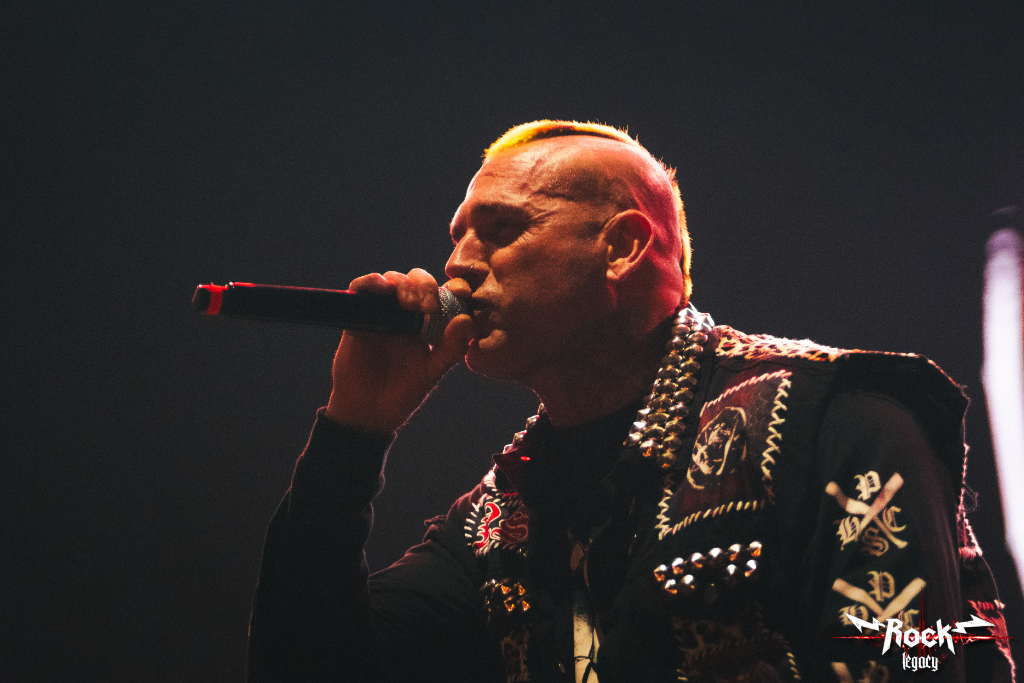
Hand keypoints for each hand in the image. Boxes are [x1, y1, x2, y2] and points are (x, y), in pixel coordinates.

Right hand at [324, 268, 472, 433]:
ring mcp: (381, 313)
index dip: (450, 288)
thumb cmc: (403, 393)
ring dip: (402, 283)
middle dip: (425, 285)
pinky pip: (361, 289)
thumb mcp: (432, 371)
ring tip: (409, 303)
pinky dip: (371, 282)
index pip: (441, 294)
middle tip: (429, 305)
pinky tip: (383, 288)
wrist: (368, 412)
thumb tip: (466, 319)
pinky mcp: (357, 316)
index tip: (460, 293)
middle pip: (416, 281)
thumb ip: (451, 348)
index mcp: (427, 323)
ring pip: (392, 280)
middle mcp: (404, 313)